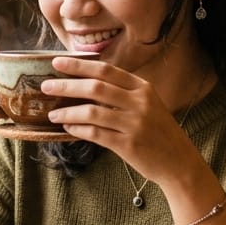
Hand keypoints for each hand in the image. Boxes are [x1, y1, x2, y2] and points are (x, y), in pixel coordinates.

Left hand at [42, 56, 203, 188]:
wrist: (179, 162)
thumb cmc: (158, 132)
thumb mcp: (147, 104)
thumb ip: (122, 93)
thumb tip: (85, 85)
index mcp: (142, 88)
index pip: (106, 70)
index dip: (80, 65)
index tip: (58, 62)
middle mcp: (139, 102)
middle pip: (95, 87)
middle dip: (67, 85)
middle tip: (46, 86)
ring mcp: (134, 123)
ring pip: (92, 112)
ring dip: (68, 112)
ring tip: (52, 113)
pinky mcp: (128, 144)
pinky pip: (95, 134)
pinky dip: (78, 130)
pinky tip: (67, 129)